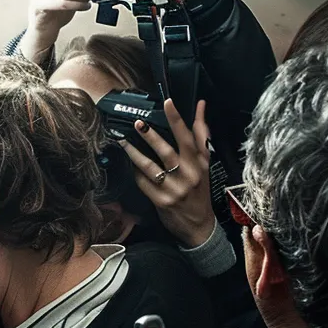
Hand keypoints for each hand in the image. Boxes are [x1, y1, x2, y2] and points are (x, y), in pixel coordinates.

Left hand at [120, 100, 216, 247]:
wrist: (199, 225)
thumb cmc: (200, 190)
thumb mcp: (204, 164)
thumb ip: (201, 136)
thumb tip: (201, 106)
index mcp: (199, 163)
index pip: (188, 136)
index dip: (177, 119)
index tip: (167, 102)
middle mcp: (188, 175)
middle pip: (167, 151)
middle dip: (151, 136)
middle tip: (137, 122)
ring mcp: (173, 190)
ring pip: (150, 168)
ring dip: (134, 153)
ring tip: (123, 141)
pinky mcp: (161, 202)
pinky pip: (144, 183)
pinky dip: (135, 172)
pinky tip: (128, 163)